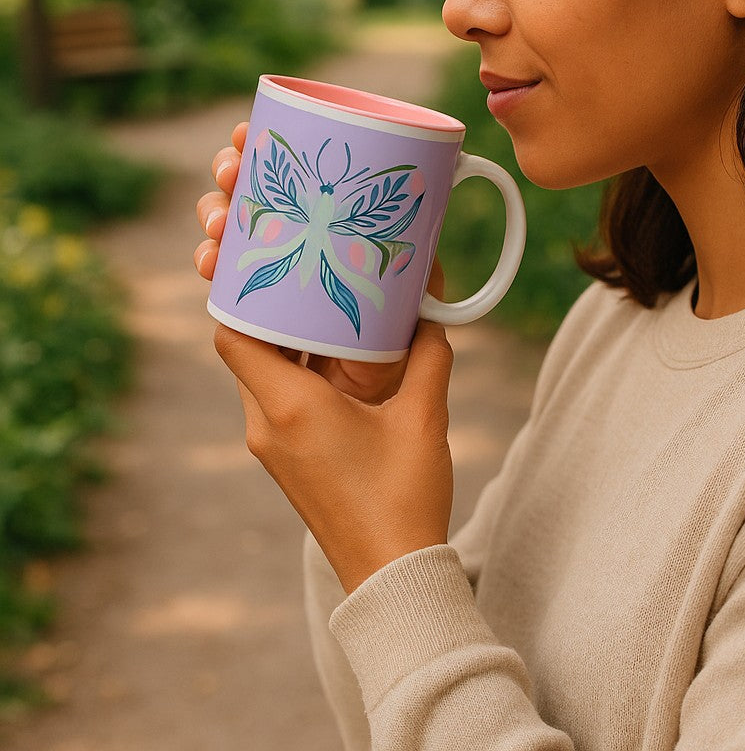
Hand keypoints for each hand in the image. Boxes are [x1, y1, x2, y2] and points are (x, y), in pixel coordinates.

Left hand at [195, 124, 454, 589]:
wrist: (390, 573)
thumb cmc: (403, 498)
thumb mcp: (425, 417)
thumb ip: (428, 355)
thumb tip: (427, 314)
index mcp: (289, 407)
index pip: (234, 330)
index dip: (241, 286)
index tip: (274, 253)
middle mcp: (266, 422)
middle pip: (246, 342)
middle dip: (268, 298)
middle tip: (301, 257)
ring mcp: (273, 442)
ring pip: (264, 367)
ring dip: (286, 332)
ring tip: (323, 294)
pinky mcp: (288, 455)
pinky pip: (281, 393)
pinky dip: (300, 364)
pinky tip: (340, 350)